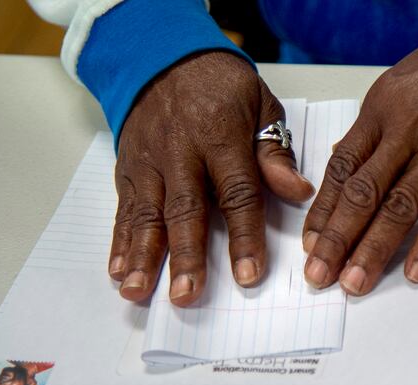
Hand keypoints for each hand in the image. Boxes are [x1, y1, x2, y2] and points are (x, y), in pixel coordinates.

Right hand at [109, 51, 314, 305]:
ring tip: (139, 292)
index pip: (236, 193)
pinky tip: (118, 271)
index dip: (243, 236)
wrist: (162, 57)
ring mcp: (150, 163)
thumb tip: (298, 191)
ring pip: (147, 214)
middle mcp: (181, 153)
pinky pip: (124, 208)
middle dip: (185, 256)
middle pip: (185, 210)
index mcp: (221, 137)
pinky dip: (119, 241)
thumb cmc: (219, 86)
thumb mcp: (259, 105)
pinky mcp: (129, 169)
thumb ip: (274, 151)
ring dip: (143, 257)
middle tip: (187, 295)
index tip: (248, 274)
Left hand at [302, 36, 417, 295]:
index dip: (322, 212)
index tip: (309, 244)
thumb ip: (367, 133)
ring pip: (400, 208)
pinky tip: (414, 272)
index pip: (341, 170)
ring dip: (374, 249)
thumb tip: (340, 167)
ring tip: (355, 282)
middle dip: (337, 239)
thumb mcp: (392, 90)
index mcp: (378, 115)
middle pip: (363, 195)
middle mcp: (404, 136)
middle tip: (319, 274)